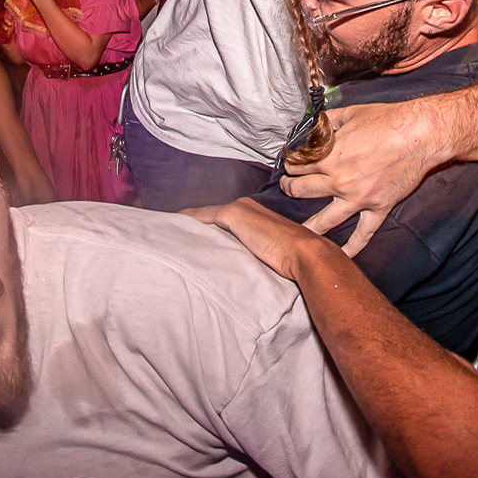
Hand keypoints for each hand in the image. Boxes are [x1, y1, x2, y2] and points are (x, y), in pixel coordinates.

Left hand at [183, 199, 329, 283]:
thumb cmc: (295, 260)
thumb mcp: (274, 254)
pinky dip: (188, 220)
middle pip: (213, 215)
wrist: (305, 254)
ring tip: (171, 228)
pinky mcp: (234, 215)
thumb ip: (260, 254)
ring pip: (206, 215)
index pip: (225, 218)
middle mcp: (247, 206)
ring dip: (189, 222)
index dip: (208, 225)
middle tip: (174, 230)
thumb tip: (253, 270)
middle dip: (195, 222)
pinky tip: (175, 224)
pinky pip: (203, 217)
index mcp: (256, 214)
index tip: (193, 232)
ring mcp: (240, 209)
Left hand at [282, 100, 446, 255]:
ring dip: (308, 227)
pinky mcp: (378, 207)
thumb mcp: (350, 113)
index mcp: (329, 157)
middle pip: (302, 191)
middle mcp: (339, 181)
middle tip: (286, 188)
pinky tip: (342, 256)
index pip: (297, 165)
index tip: (289, 165)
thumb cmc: (387, 120)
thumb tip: (314, 124)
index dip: (289, 164)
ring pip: (325, 220)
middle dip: (289, 189)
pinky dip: (353, 247)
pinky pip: (363, 233)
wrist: (419, 134)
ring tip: (297, 231)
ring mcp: (358, 198)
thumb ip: (328, 121)